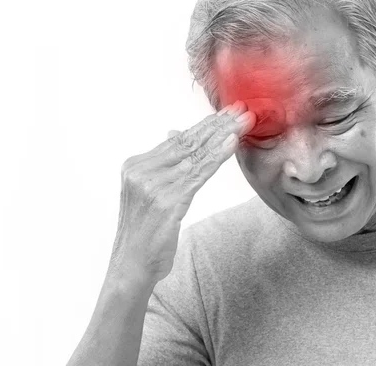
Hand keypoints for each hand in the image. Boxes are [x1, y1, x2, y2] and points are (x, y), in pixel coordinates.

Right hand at [109, 101, 254, 283]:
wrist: (131, 266)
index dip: (204, 125)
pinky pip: (198, 174)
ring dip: (223, 136)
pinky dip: (217, 157)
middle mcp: (141, 171)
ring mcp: (152, 186)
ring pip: (195, 155)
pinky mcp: (167, 202)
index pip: (177, 140)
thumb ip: (161, 164)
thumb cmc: (144, 232)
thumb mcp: (148, 193)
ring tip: (244, 121)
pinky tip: (232, 143)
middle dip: (217, 125)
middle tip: (241, 110)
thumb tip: (174, 134)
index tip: (226, 113)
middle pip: (187, 143)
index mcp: (135, 165)